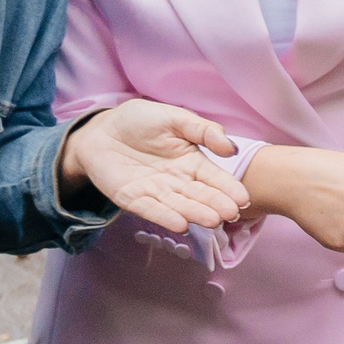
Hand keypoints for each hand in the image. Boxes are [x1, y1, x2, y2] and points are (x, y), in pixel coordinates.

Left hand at [58, 100, 245, 232]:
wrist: (100, 129)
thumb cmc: (139, 121)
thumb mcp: (174, 117)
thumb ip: (202, 130)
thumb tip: (231, 147)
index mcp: (191, 162)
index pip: (214, 178)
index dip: (228, 188)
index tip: (242, 199)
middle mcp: (178, 182)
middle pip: (200, 195)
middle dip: (216, 204)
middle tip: (230, 213)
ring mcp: (156, 193)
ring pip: (179, 205)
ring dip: (196, 214)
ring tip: (212, 221)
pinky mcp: (133, 200)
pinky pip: (151, 209)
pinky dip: (165, 217)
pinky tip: (181, 225)